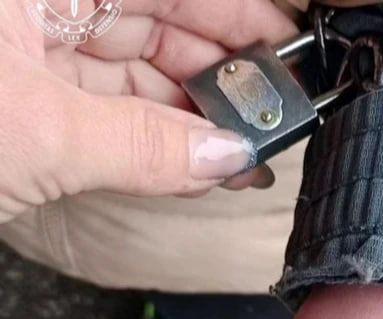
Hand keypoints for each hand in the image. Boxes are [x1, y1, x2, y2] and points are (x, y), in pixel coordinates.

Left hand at [0, 0, 296, 222]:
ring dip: (188, 123)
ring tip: (237, 157)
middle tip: (266, 115)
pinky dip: (147, 146)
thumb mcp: (36, 134)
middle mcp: (33, 11)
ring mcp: (24, 59)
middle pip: (152, 30)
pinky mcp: (20, 110)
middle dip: (215, 79)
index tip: (284, 46)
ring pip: (129, 80)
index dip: (234, 14)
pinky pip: (101, 118)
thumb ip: (140, 144)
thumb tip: (224, 154)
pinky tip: (191, 168)